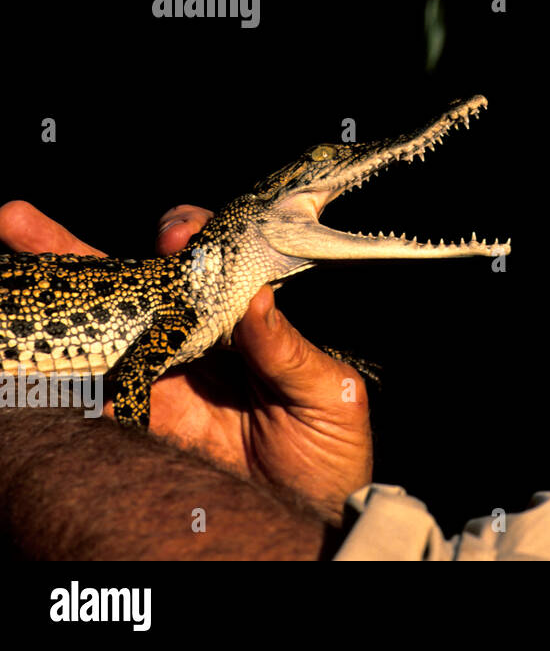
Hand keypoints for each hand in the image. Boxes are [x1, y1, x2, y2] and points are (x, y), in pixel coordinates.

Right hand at [0, 200, 372, 522]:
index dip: (186, 236)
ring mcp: (159, 376)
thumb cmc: (332, 446)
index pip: (207, 261)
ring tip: (6, 257)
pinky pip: (93, 391)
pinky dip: (57, 373)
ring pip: (99, 327)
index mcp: (244, 317)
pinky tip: (28, 352)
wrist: (311, 513)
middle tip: (20, 221)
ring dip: (52, 298)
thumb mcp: (328, 394)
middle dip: (74, 249)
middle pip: (133, 281)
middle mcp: (194, 336)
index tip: (177, 235)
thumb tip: (256, 298)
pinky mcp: (138, 422)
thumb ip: (288, 349)